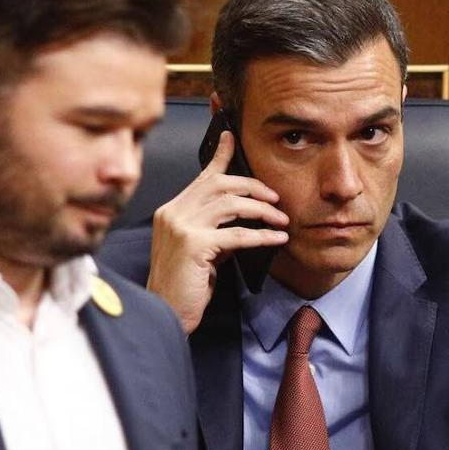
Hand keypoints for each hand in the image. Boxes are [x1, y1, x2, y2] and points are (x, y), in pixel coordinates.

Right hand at [147, 131, 288, 332]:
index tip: (231, 136)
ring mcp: (181, 227)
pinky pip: (237, 234)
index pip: (201, 177)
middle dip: (252, 186)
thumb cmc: (184, 286)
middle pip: (219, 184)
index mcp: (171, 211)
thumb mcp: (200, 250)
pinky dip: (262, 235)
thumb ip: (214, 229)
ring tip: (281, 219)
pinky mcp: (193, 245)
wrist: (167, 312)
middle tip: (275, 198)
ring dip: (261, 209)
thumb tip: (244, 218)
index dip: (219, 155)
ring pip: (230, 204)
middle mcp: (173, 213)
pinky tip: (277, 238)